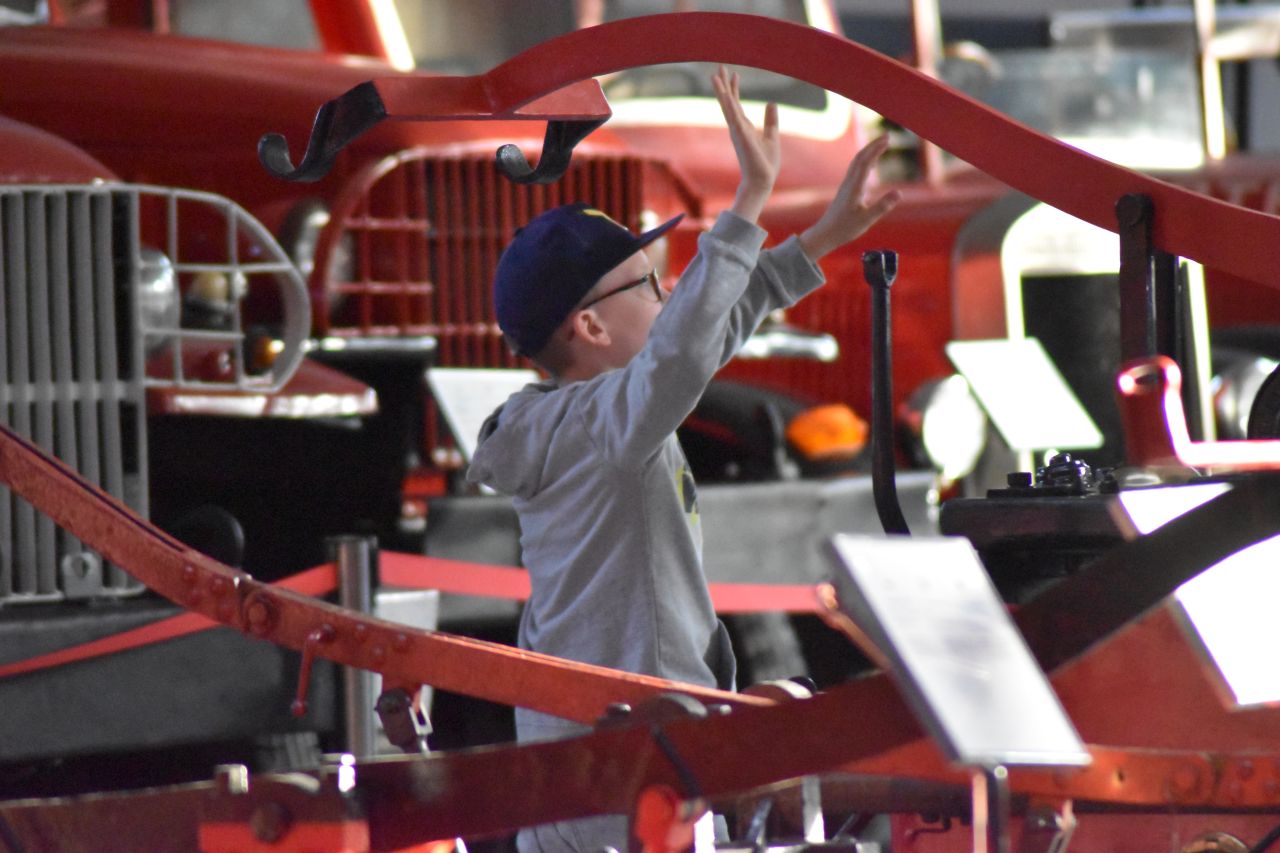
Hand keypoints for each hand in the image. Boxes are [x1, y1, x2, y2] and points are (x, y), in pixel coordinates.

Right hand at [712, 65, 779, 222]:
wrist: (762, 180)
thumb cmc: (765, 163)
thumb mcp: (772, 136)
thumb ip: (770, 120)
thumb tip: (771, 103)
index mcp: (744, 127)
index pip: (737, 104)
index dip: (735, 88)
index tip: (735, 73)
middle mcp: (737, 127)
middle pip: (728, 101)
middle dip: (724, 84)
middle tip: (719, 66)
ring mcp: (737, 131)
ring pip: (727, 106)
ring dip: (721, 90)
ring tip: (715, 75)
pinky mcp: (741, 135)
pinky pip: (733, 116)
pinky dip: (729, 104)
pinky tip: (726, 93)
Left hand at [799, 135, 900, 260]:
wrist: (825, 234)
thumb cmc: (845, 228)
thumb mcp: (867, 219)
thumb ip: (883, 206)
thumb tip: (899, 193)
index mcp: (855, 187)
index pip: (866, 162)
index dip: (876, 149)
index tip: (887, 138)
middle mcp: (849, 183)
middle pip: (860, 157)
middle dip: (873, 145)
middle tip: (887, 135)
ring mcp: (846, 186)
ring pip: (857, 163)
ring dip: (869, 151)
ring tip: (882, 145)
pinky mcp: (846, 191)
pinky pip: (856, 170)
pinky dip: (865, 162)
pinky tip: (872, 164)